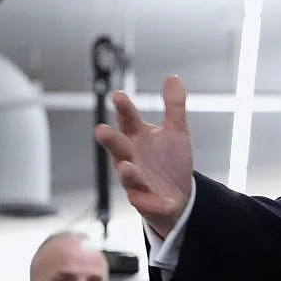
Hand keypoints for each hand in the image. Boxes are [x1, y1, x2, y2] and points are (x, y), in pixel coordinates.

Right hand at [94, 75, 193, 237]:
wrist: (178, 195)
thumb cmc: (169, 160)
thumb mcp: (176, 131)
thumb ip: (174, 106)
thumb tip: (172, 77)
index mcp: (137, 137)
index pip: (128, 119)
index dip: (123, 108)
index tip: (118, 96)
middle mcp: (131, 157)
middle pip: (117, 147)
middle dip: (110, 140)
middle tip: (101, 131)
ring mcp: (135, 181)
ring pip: (127, 176)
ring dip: (126, 172)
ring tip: (126, 167)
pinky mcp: (145, 201)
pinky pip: (147, 203)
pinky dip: (155, 203)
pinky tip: (168, 201)